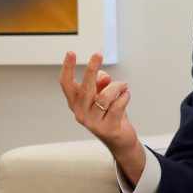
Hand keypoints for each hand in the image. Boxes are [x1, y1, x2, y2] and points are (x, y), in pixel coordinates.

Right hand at [59, 51, 142, 180]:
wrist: (119, 140)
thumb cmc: (110, 112)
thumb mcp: (103, 94)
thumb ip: (101, 83)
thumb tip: (104, 77)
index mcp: (75, 103)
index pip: (66, 84)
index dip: (67, 68)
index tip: (71, 53)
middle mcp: (80, 113)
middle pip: (84, 88)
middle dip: (91, 69)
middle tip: (98, 54)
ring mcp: (93, 122)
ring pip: (105, 96)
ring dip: (117, 86)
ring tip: (124, 86)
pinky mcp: (107, 128)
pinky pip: (118, 105)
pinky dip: (125, 96)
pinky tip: (126, 95)